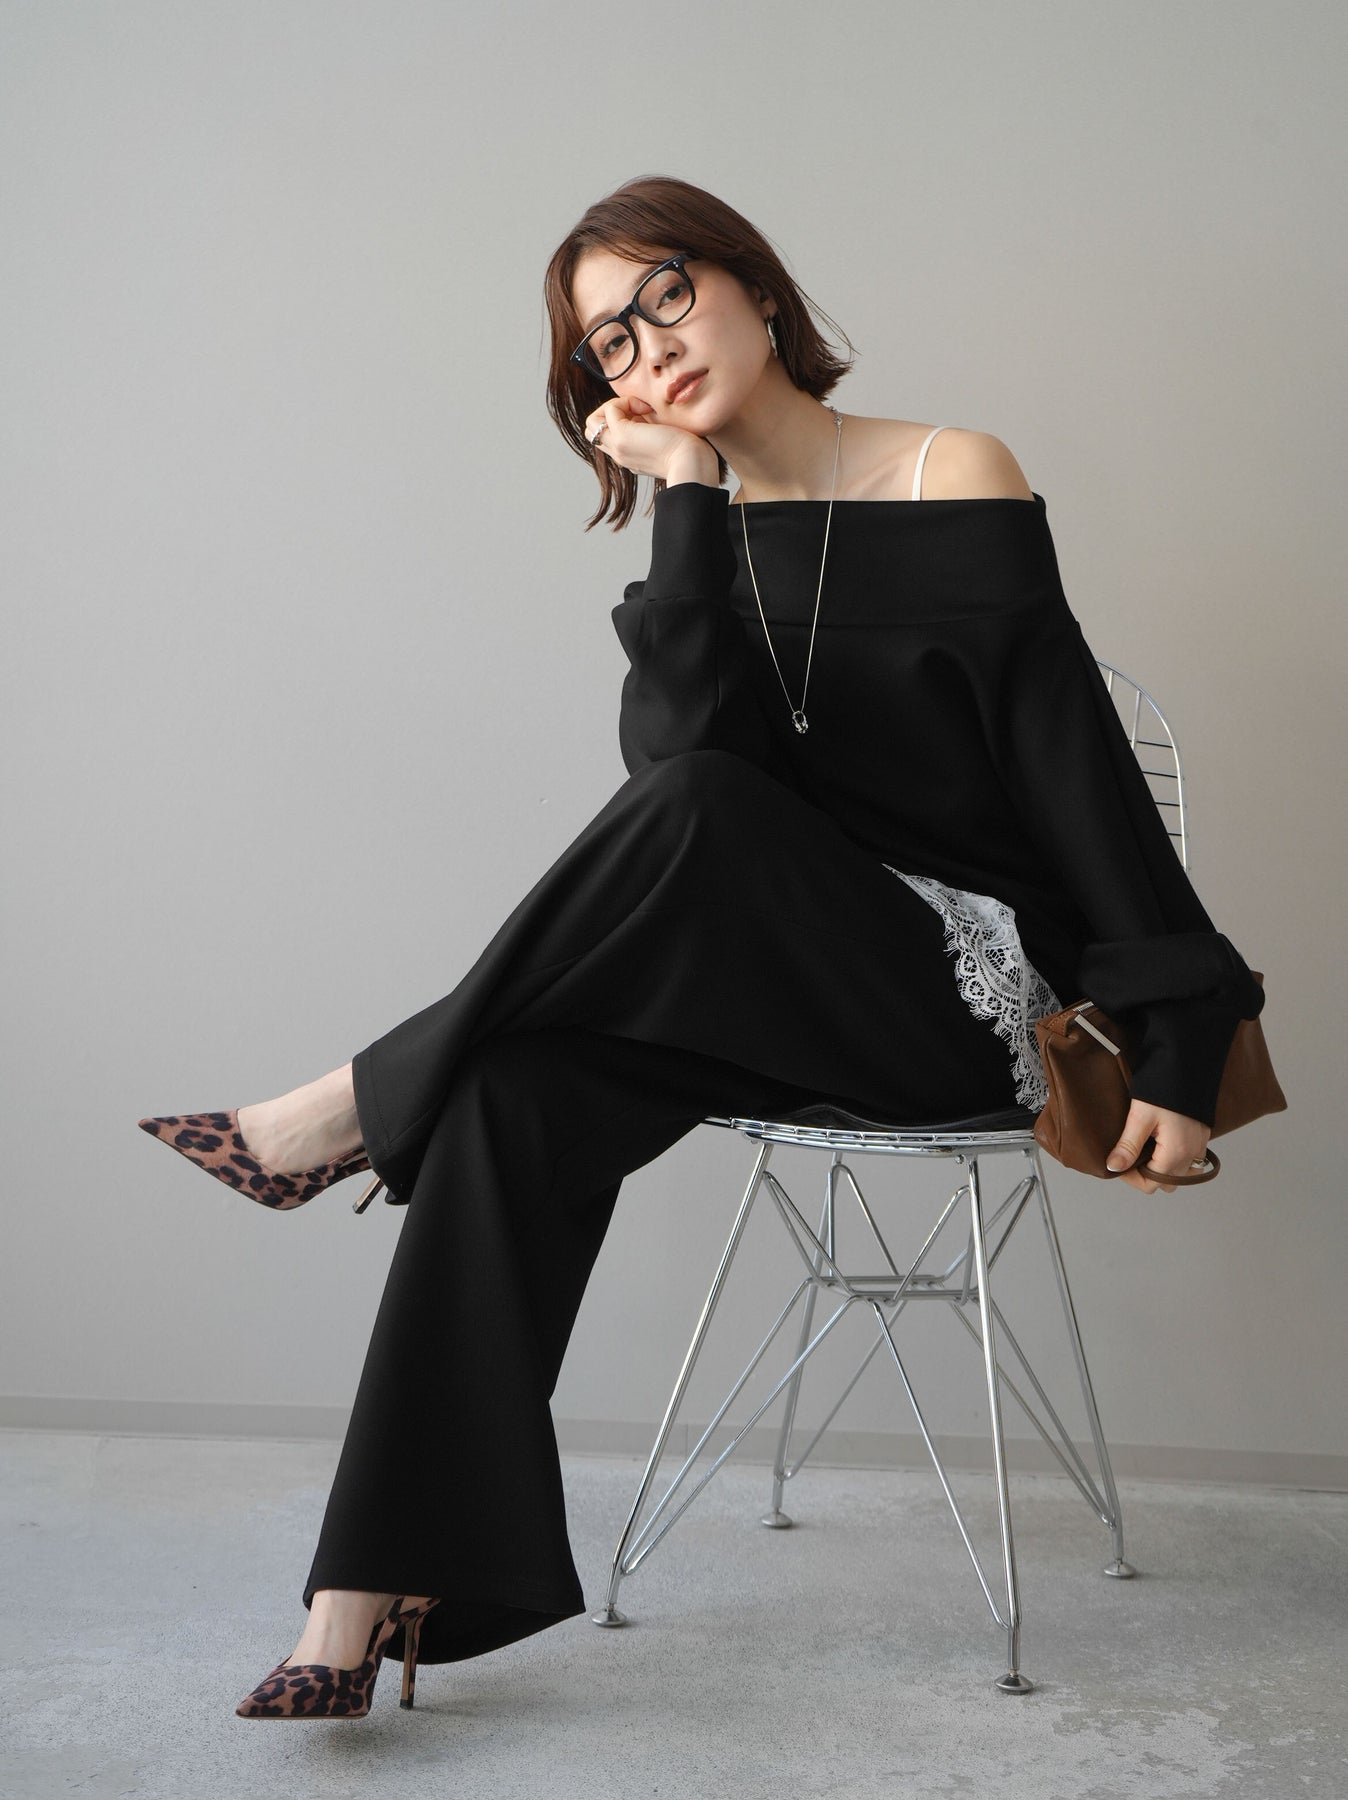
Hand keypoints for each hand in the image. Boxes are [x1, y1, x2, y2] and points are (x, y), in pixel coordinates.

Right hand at [584, 394, 718, 484]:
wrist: (692, 464)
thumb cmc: (688, 452)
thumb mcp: (664, 439)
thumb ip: (650, 428)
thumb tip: (643, 409)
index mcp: (629, 457)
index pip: (608, 436)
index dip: (621, 419)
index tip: (645, 416)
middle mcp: (620, 454)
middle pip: (594, 430)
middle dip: (611, 413)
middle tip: (638, 411)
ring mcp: (618, 447)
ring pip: (593, 421)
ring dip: (615, 406)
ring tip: (640, 409)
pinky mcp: (622, 436)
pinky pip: (610, 409)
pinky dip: (626, 401)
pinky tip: (646, 408)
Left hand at [1105, 1098, 1212, 1193]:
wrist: (1189, 1065)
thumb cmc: (1164, 1089)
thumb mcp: (1140, 1117)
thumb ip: (1128, 1145)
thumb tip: (1114, 1167)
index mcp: (1176, 1153)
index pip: (1151, 1184)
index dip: (1131, 1178)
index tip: (1119, 1163)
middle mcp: (1192, 1154)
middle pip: (1166, 1183)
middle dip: (1146, 1175)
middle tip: (1130, 1155)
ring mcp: (1199, 1146)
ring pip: (1181, 1174)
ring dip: (1162, 1169)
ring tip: (1146, 1150)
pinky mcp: (1202, 1137)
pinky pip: (1190, 1160)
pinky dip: (1175, 1159)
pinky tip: (1161, 1144)